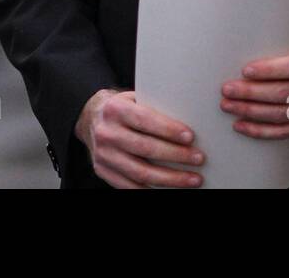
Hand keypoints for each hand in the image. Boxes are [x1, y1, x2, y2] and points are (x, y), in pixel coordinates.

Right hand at [75, 89, 204, 187]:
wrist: (90, 118)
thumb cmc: (121, 108)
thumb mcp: (133, 98)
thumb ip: (153, 106)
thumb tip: (188, 117)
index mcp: (115, 109)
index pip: (145, 121)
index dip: (168, 130)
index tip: (190, 137)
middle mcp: (107, 133)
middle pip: (146, 149)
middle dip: (176, 155)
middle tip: (198, 158)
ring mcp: (103, 155)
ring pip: (141, 172)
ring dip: (170, 178)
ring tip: (192, 178)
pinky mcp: (102, 171)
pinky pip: (130, 186)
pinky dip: (152, 189)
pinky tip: (170, 188)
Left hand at [221, 45, 288, 138]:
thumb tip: (250, 54)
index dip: (268, 71)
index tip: (246, 71)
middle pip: (282, 94)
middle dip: (251, 93)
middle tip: (228, 90)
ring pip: (280, 114)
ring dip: (250, 111)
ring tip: (228, 105)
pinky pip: (283, 132)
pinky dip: (260, 130)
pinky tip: (241, 125)